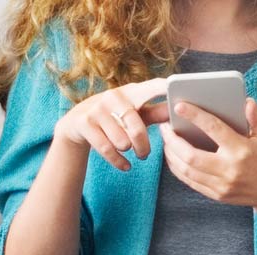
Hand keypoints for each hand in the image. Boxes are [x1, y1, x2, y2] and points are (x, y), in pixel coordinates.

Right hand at [53, 78, 170, 170]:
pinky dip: (119, 161)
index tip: (180, 92)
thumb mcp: (136, 112)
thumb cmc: (116, 116)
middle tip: (145, 154)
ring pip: (122, 141)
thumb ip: (157, 113)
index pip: (153, 87)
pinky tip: (126, 165)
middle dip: (143, 146)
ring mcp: (97, 108)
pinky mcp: (84, 122)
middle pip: (137, 127)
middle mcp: (113, 96)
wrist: (77, 122)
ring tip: (131, 153)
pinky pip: (107, 149)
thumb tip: (177, 113)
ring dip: (129, 151)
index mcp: (132, 91)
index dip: (166, 89)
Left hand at [161, 100, 256, 210]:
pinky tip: (173, 156)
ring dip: (171, 154)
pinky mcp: (217, 195)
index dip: (195, 116)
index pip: (214, 129)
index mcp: (242, 151)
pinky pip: (190, 181)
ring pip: (186, 170)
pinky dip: (177, 168)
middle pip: (191, 155)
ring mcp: (222, 185)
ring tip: (166, 140)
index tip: (179, 106)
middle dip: (173, 140)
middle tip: (164, 127)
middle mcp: (230, 170)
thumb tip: (247, 102)